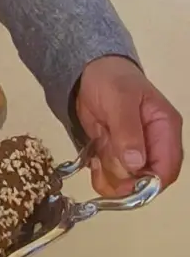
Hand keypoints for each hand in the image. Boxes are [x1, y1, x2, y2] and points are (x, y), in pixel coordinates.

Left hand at [75, 55, 182, 197]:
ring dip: (109, 176)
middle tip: (102, 163)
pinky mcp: (116, 154)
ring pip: (127, 181)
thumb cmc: (111, 78)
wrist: (88, 71)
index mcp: (165, 129)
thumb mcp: (119, 98)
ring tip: (96, 156)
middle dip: (124, 179)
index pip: (167, 168)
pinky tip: (92, 159)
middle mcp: (154, 145)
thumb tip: (136, 163)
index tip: (125, 184)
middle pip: (147, 180)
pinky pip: (112, 175)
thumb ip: (127, 131)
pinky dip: (100, 174)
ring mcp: (134, 151)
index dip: (149, 184)